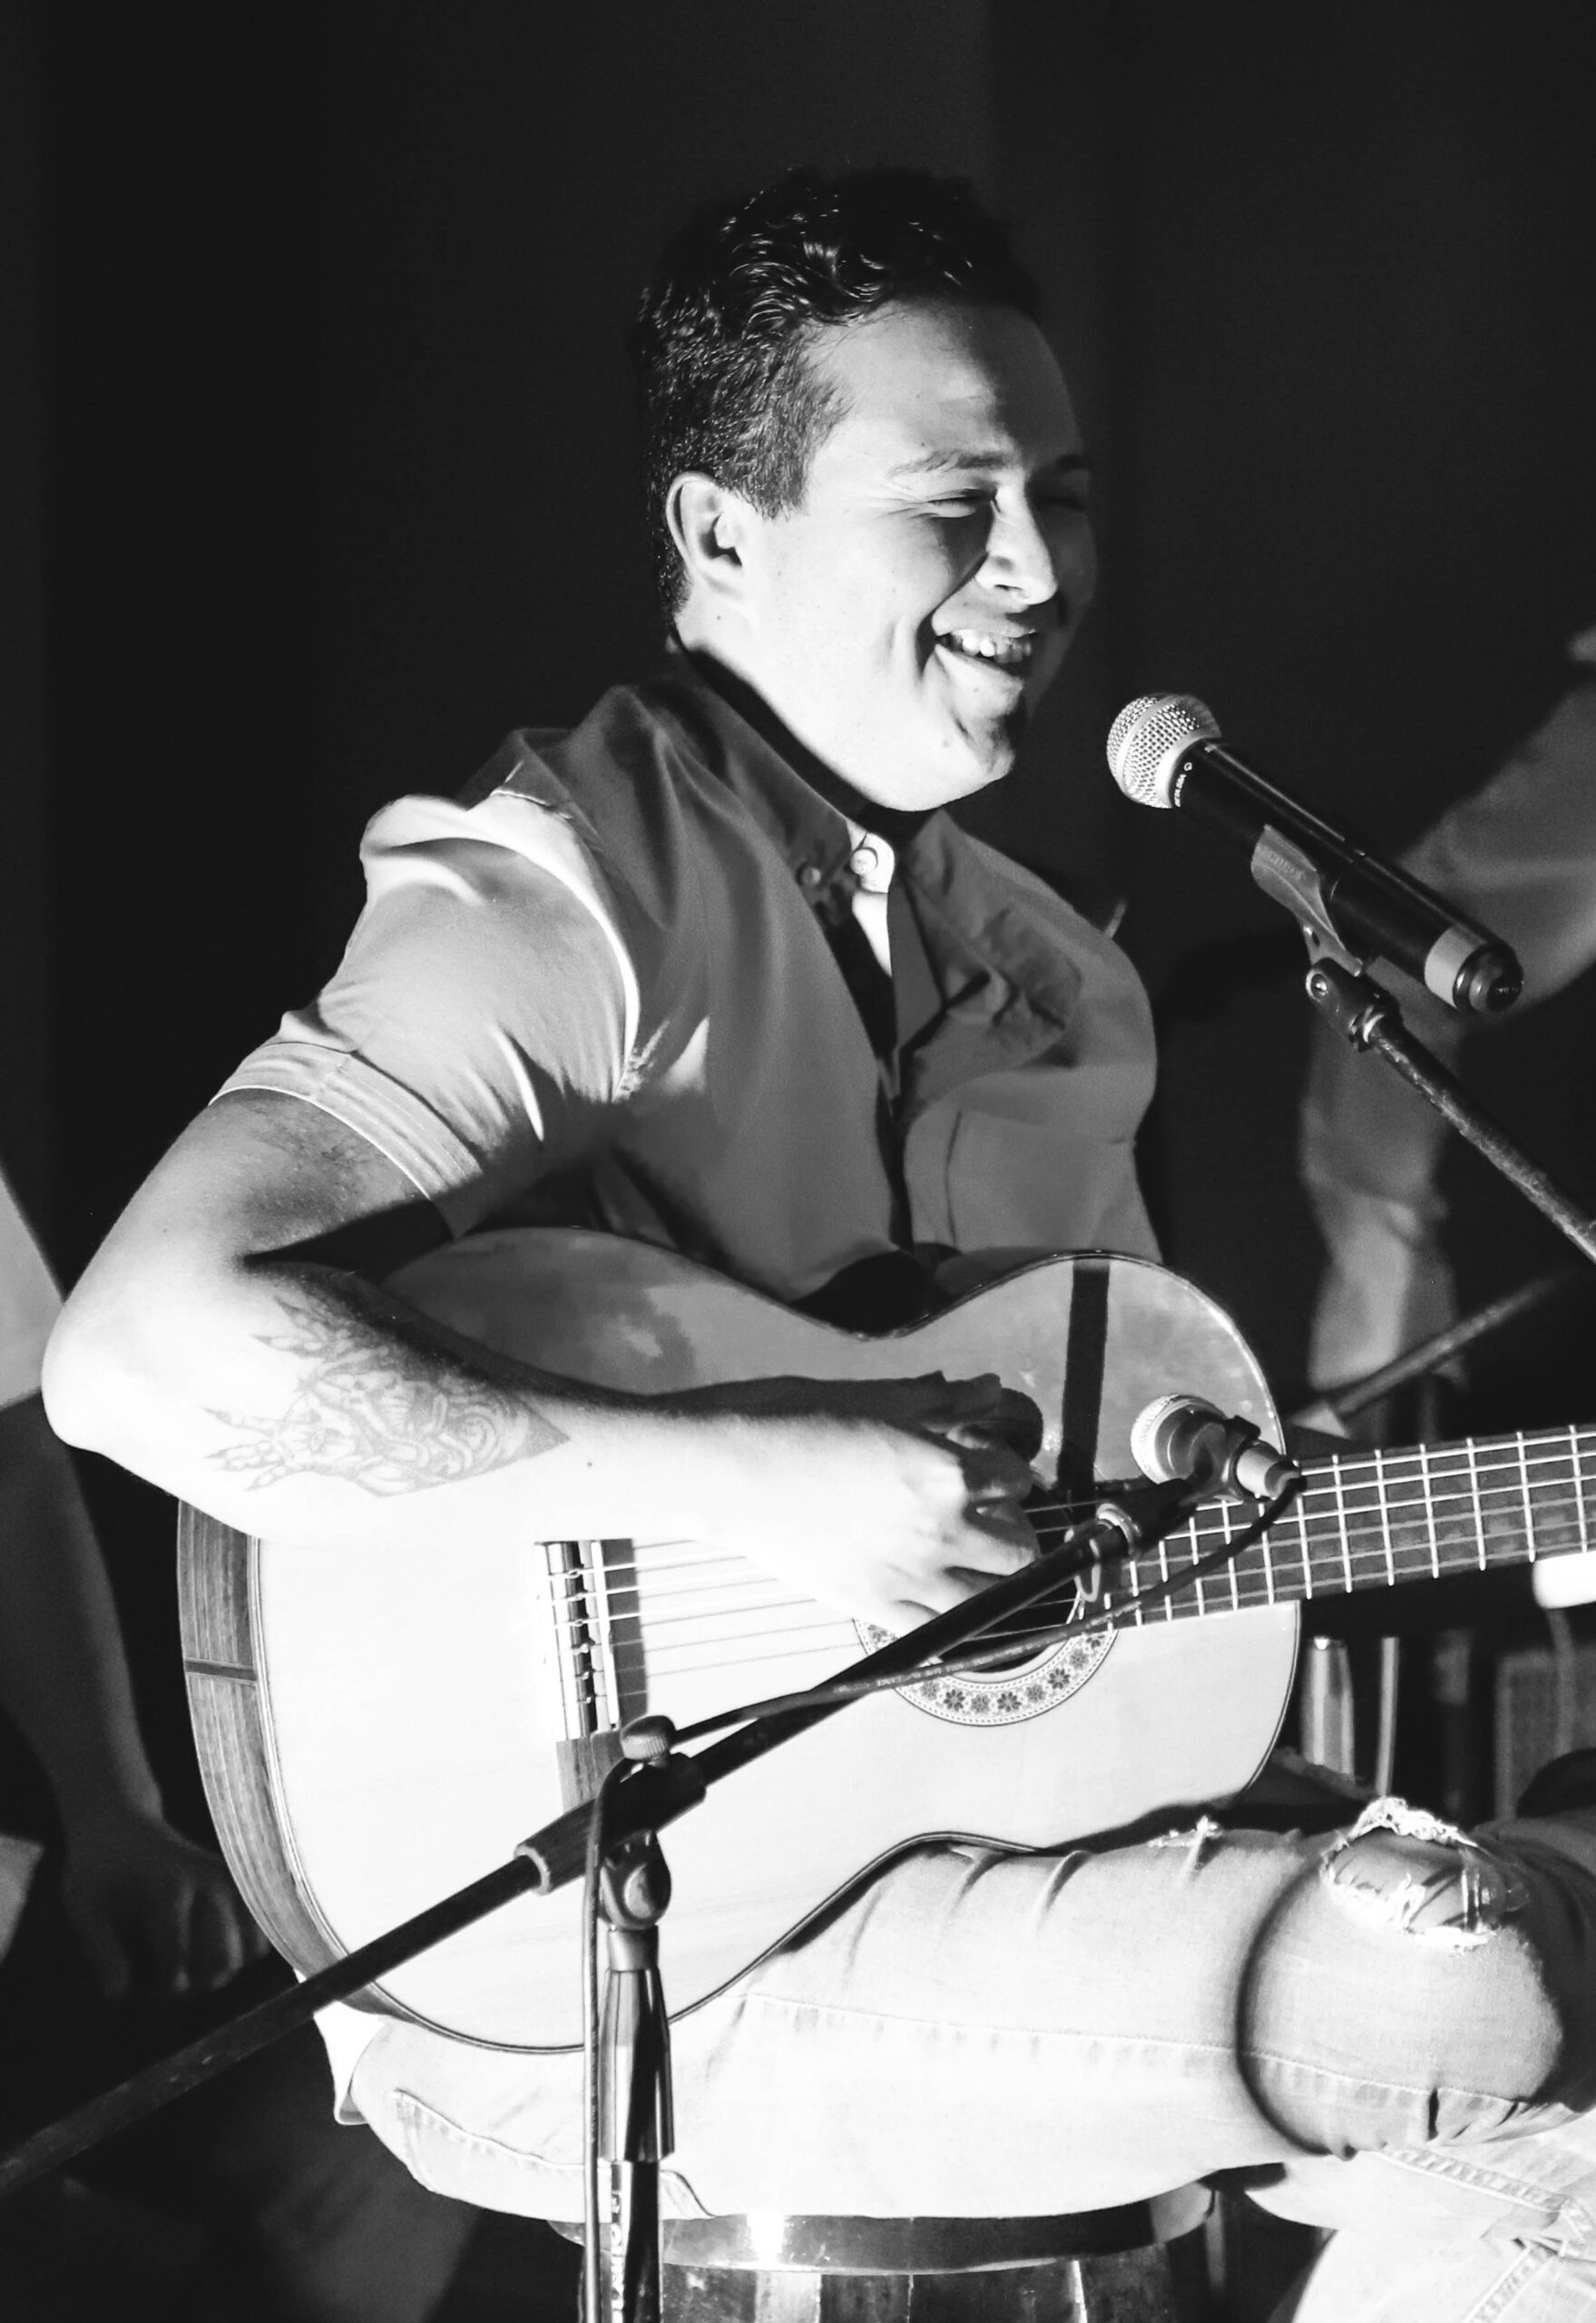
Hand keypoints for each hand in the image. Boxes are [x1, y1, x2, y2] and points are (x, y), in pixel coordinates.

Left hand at [58, 1806, 269, 2001]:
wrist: (124, 1828)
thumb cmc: (100, 1872)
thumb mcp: (83, 1910)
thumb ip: (101, 1954)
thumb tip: (121, 1997)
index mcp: (168, 1891)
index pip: (178, 1963)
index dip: (160, 1994)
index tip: (144, 2001)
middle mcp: (210, 1885)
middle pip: (222, 1961)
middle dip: (197, 1984)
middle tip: (171, 1983)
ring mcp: (232, 1882)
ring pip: (251, 1949)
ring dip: (223, 1968)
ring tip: (194, 1966)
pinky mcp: (242, 1883)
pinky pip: (261, 1930)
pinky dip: (245, 1949)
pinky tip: (217, 1950)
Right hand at [672, 1371, 1042, 1631]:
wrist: (734, 1471)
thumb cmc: (800, 1420)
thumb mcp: (879, 1398)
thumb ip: (944, 1401)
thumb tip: (990, 1389)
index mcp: (949, 1472)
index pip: (1017, 1482)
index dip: (1009, 1475)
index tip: (993, 1474)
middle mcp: (943, 1531)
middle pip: (1016, 1550)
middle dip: (1012, 1534)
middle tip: (990, 1523)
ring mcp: (910, 1577)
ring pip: (988, 1598)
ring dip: (991, 1583)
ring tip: (973, 1566)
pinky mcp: (874, 1608)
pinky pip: (934, 1631)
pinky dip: (948, 1619)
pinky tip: (940, 1601)